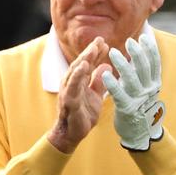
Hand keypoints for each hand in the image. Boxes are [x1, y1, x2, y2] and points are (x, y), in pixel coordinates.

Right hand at [48, 37, 111, 153]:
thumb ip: (99, 81)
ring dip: (83, 60)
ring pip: (75, 72)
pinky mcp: (69, 101)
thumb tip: (107, 66)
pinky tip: (83, 66)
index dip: (95, 53)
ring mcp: (68, 91)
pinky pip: (73, 86)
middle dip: (89, 52)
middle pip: (80, 64)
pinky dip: (77, 75)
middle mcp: (71, 83)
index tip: (104, 43)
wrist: (72, 134)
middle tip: (100, 41)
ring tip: (92, 49)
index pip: (87, 64)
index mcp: (78, 82)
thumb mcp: (96, 95)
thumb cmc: (82, 115)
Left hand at [102, 33, 164, 151]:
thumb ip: (142, 73)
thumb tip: (141, 53)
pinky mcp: (127, 109)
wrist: (139, 133)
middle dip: (137, 53)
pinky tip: (105, 74)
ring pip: (132, 79)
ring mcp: (139, 100)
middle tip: (128, 41)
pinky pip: (119, 94)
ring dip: (122, 64)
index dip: (150, 50)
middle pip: (144, 68)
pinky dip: (112, 83)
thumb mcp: (145, 89)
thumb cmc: (139, 107)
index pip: (154, 63)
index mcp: (154, 84)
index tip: (143, 37)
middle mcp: (149, 90)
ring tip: (112, 52)